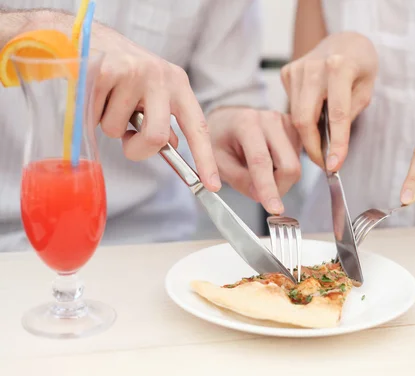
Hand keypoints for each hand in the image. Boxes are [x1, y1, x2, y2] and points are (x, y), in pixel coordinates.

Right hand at [29, 10, 220, 190]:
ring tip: (108, 99)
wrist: (87, 36)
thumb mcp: (153, 92)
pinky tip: (93, 92)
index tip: (212, 185)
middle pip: (157, 137)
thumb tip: (172, 144)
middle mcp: (160, 76)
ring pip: (117, 130)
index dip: (205, 158)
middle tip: (129, 140)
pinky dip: (90, 114)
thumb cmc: (124, 72)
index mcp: (178, 84)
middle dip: (139, 148)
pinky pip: (94, 118)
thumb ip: (164, 118)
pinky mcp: (103, 71)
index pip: (198, 126)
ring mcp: (132, 72)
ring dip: (107, 123)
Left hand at [208, 107, 301, 214]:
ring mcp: (286, 122)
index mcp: (246, 123)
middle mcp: (270, 119)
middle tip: (261, 193)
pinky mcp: (295, 129)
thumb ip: (238, 180)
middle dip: (279, 187)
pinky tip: (271, 162)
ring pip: (295, 166)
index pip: (262, 162)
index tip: (274, 209)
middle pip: (289, 166)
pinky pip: (297, 160)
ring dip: (280, 179)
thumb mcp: (218, 161)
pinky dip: (284, 169)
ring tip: (260, 170)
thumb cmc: (220, 139)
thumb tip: (260, 196)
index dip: (268, 188)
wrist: (228, 119)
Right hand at [281, 32, 377, 170]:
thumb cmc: (360, 67)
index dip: (336, 144)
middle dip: (313, 147)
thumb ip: (349, 116)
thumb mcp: (366, 91)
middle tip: (324, 163)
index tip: (334, 166)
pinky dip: (302, 118)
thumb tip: (332, 146)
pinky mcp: (287, 72)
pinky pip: (291, 106)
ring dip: (307, 136)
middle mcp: (314, 66)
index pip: (337, 114)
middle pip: (305, 119)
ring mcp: (297, 68)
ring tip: (321, 144)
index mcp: (340, 67)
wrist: (345, 41)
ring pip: (295, 116)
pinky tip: (314, 115)